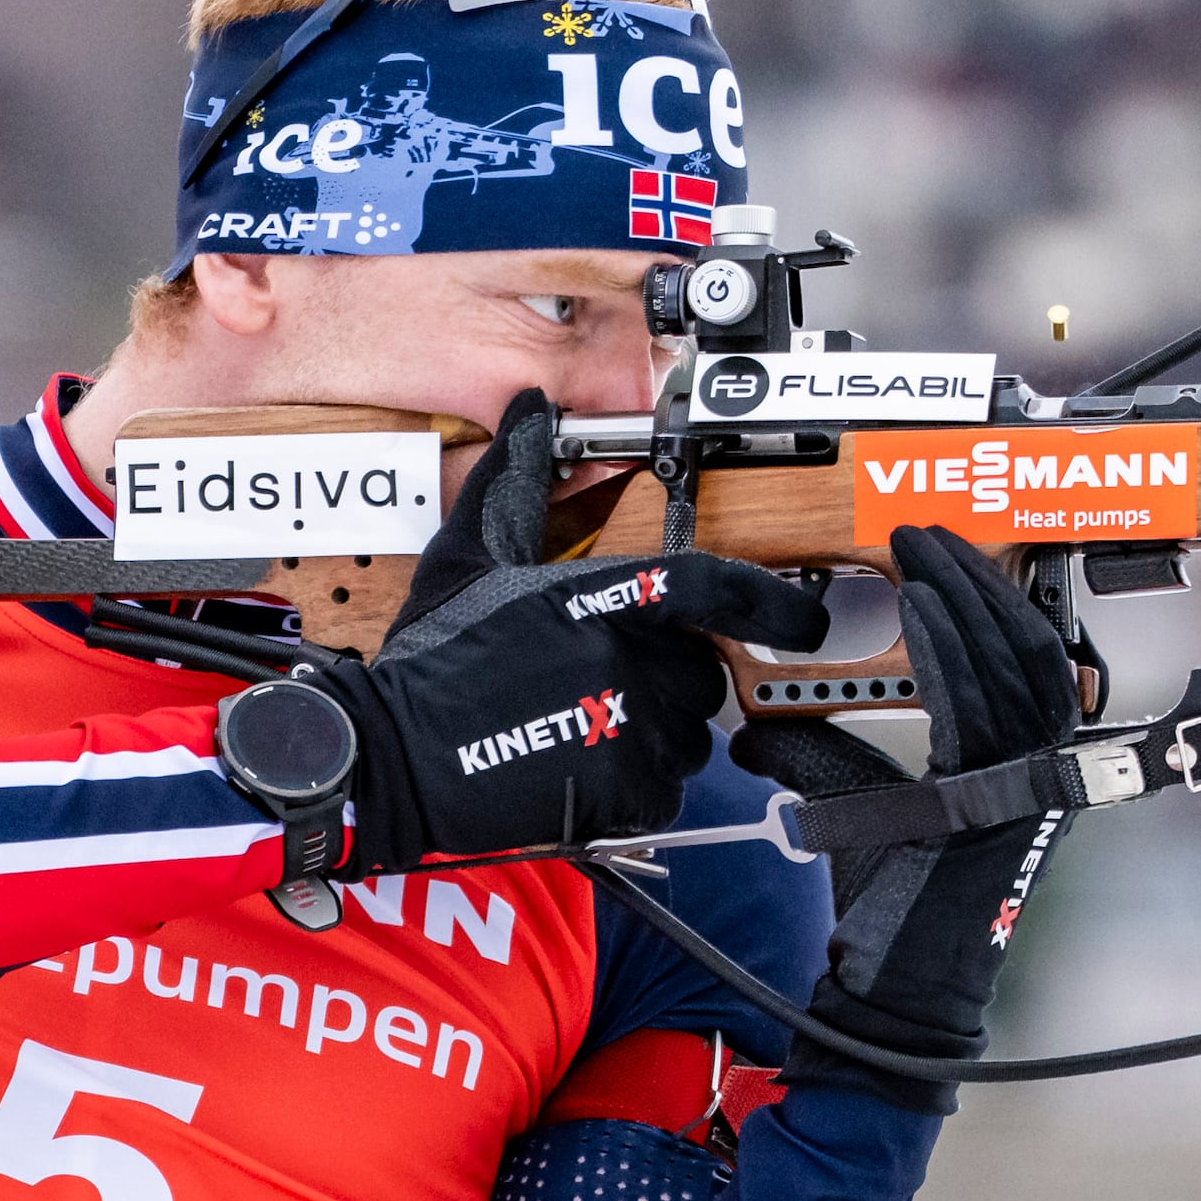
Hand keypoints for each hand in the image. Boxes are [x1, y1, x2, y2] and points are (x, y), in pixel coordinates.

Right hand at [304, 390, 826, 871]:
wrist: (391, 757)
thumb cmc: (432, 659)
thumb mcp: (469, 556)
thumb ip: (515, 479)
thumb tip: (529, 409)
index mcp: (602, 597)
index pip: (716, 588)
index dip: (775, 603)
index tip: (808, 617)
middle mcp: (628, 660)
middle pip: (700, 672)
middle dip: (667, 680)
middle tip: (600, 685)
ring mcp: (631, 730)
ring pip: (687, 737)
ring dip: (653, 736)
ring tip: (579, 728)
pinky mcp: (623, 792)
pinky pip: (664, 791)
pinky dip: (634, 788)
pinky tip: (576, 770)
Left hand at [731, 525, 1077, 1107]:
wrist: (892, 987)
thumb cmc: (884, 907)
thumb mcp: (847, 806)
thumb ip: (815, 754)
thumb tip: (749, 720)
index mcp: (1017, 768)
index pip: (1021, 659)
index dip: (985, 599)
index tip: (935, 554)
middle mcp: (1036, 774)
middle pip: (1026, 647)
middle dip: (976, 581)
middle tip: (923, 534)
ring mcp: (1024, 789)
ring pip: (1013, 666)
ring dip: (965, 599)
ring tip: (919, 555)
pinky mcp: (996, 802)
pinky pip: (980, 708)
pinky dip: (950, 649)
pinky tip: (917, 609)